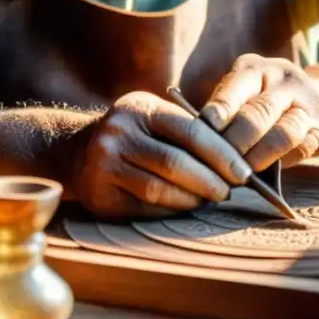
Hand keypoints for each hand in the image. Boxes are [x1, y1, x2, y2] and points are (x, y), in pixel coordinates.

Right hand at [65, 91, 252, 217]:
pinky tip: (184, 208)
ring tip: (208, 200)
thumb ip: (187, 130)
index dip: (221, 154)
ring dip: (191, 199)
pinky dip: (170, 210)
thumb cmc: (132, 135)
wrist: (75, 152)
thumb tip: (236, 162)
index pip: (190, 131)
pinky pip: (144, 208)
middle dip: (210, 181)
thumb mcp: (153, 117)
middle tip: (228, 191)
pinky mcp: (100, 194)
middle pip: (175, 162)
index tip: (243, 172)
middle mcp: (119, 132)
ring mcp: (105, 164)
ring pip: (160, 189)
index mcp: (141, 108)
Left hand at [200, 54, 318, 171]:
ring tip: (243, 175)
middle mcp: (283, 78)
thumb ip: (229, 116)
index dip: (215, 120)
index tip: (199, 141)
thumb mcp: (247, 97)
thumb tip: (203, 150)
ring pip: (282, 134)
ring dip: (259, 159)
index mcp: (254, 69)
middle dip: (234, 146)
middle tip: (219, 168)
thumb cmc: (271, 105)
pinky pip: (303, 149)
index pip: (230, 93)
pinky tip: (270, 173)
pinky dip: (283, 163)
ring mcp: (309, 100)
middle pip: (255, 116)